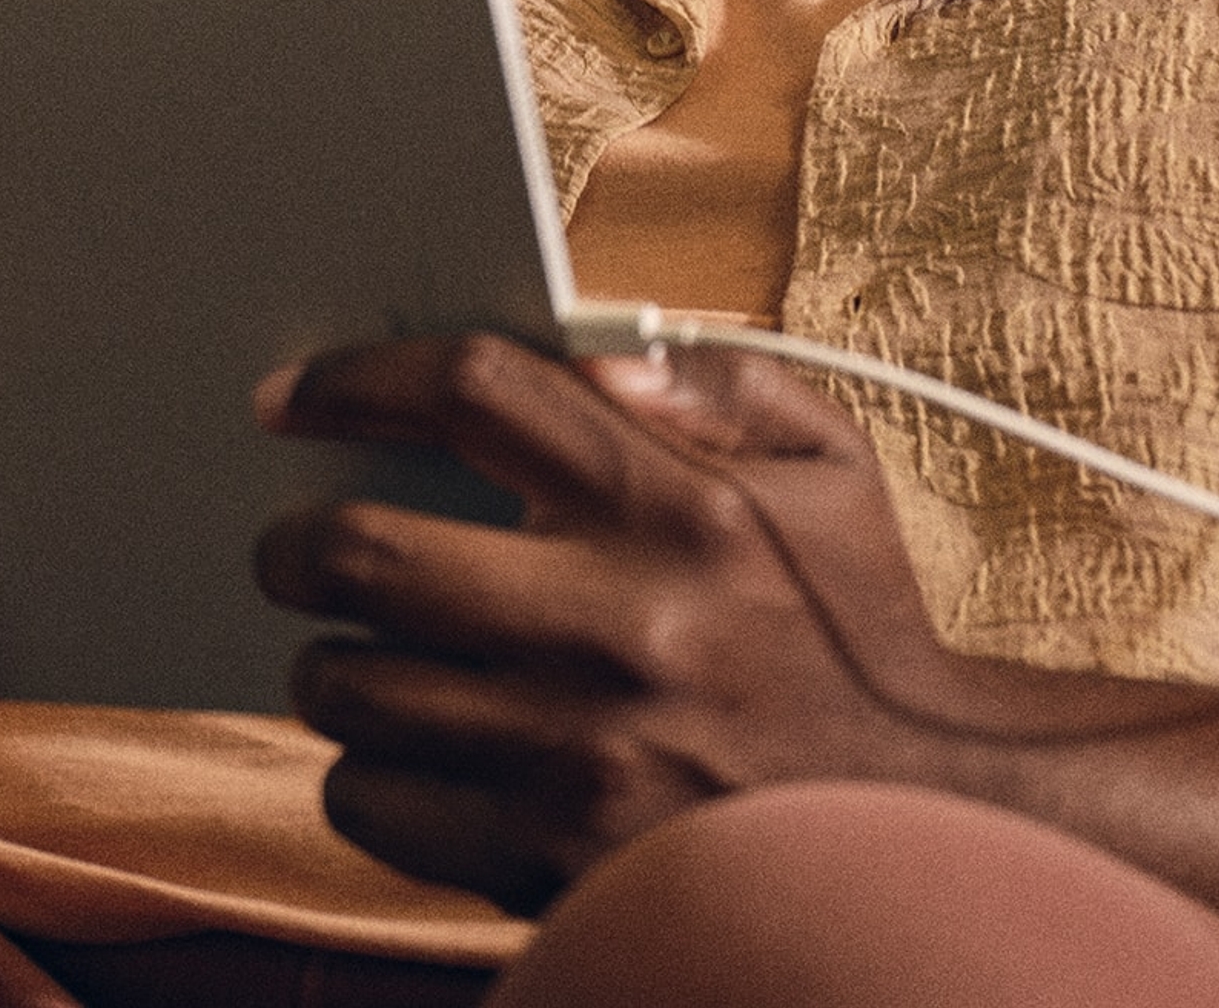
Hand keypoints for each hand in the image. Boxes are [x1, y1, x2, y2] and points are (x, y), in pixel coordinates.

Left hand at [253, 332, 1029, 911]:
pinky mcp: (551, 860)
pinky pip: (370, 803)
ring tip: (362, 654)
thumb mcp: (829, 467)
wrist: (929, 819)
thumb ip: (717, 382)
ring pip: (347, 688)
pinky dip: (364, 776)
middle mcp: (619, 624)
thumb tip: (590, 358)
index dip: (354, 380)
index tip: (289, 398)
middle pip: (362, 552)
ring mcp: (579, 752)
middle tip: (292, 547)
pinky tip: (411, 754)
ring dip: (329, 664)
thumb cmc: (854, 628)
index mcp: (678, 506)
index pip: (473, 390)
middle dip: (293, 543)